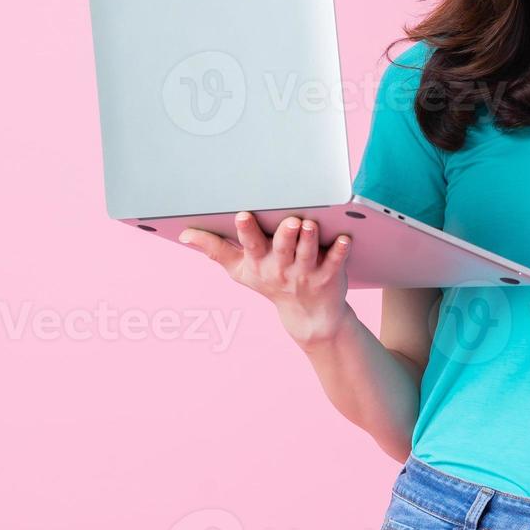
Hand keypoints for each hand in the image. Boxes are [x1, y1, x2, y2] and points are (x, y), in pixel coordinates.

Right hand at [179, 212, 354, 345]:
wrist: (307, 315)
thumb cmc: (270, 282)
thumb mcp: (240, 270)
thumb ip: (215, 249)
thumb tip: (185, 234)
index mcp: (259, 262)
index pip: (250, 245)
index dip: (246, 231)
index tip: (243, 215)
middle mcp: (281, 267)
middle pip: (282, 248)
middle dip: (284, 234)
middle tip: (289, 220)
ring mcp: (306, 272)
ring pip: (307, 252)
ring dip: (309, 239)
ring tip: (310, 224)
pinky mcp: (330, 274)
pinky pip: (335, 261)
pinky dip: (340, 250)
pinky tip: (345, 238)